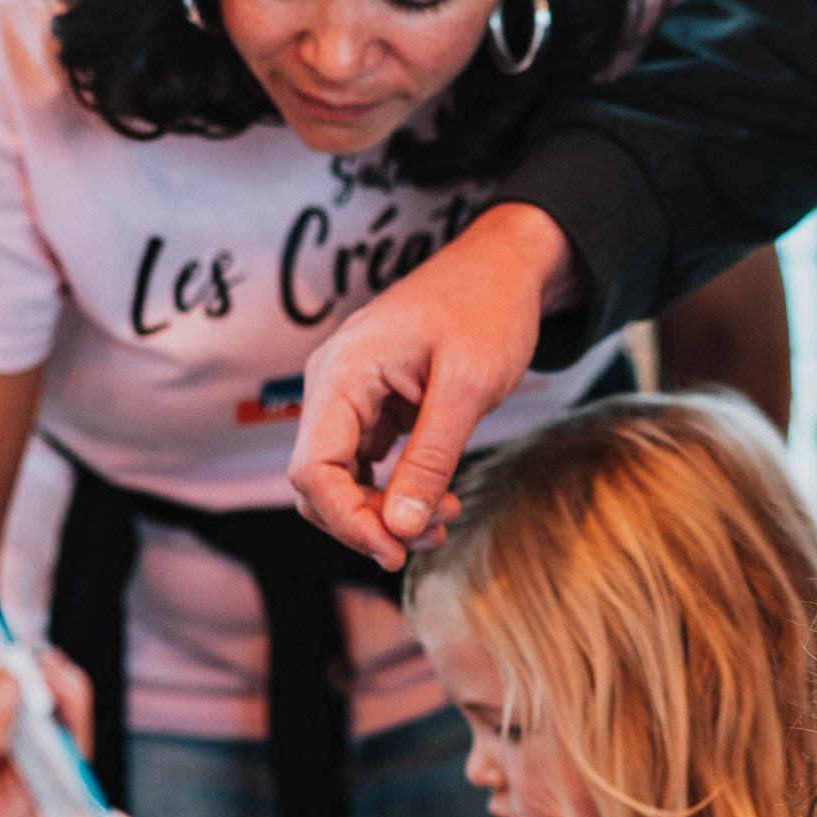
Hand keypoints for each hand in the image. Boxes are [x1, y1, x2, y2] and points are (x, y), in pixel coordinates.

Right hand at [288, 203, 575, 566]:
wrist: (503, 266)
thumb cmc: (488, 308)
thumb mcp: (469, 386)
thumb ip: (431, 458)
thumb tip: (401, 529)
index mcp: (343, 371)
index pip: (313, 470)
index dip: (347, 522)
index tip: (396, 551)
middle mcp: (332, 382)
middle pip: (320, 482)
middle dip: (371, 521)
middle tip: (437, 531)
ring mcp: (348, 394)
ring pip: (341, 478)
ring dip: (384, 512)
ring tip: (445, 515)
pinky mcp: (369, 404)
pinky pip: (362, 463)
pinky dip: (392, 490)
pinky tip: (435, 498)